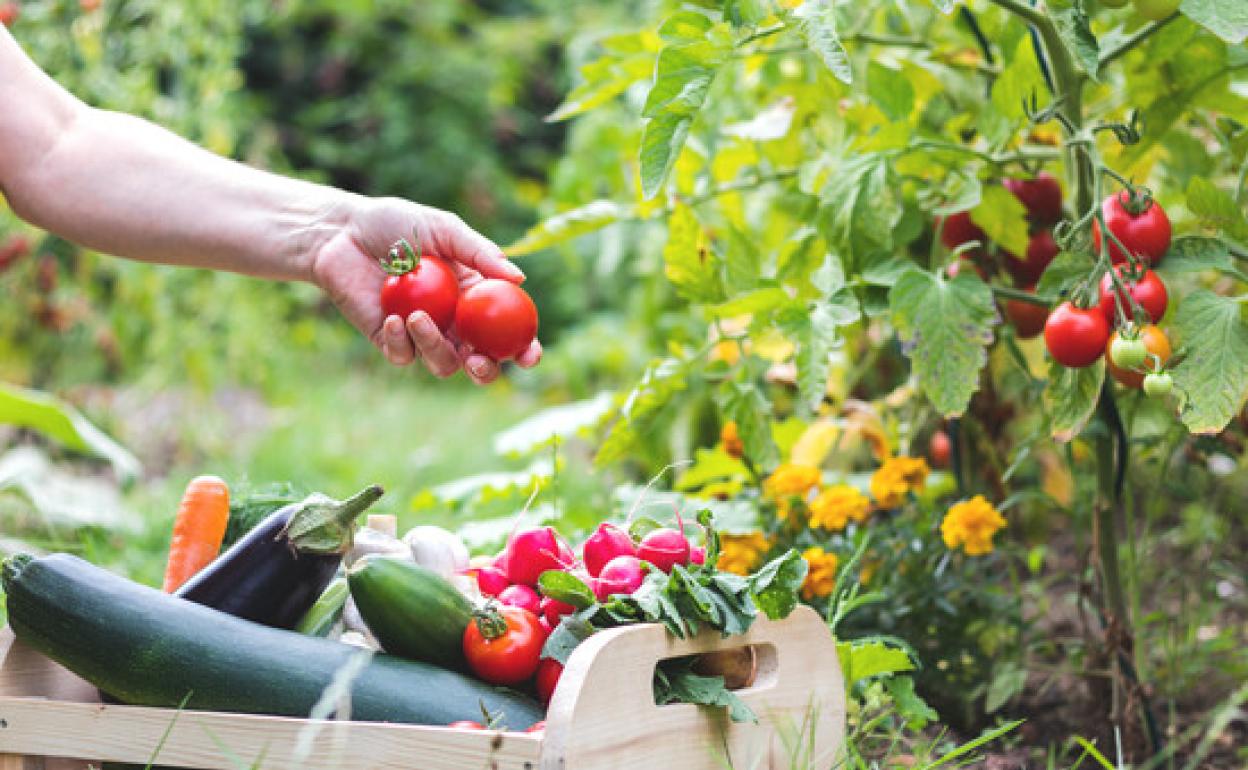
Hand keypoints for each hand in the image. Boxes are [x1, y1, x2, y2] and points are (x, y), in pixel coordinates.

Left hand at [310, 196, 541, 383]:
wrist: (343, 233)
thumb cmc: (396, 224)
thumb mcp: (444, 229)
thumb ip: (480, 253)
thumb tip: (520, 278)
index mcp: (474, 298)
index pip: (507, 331)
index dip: (524, 348)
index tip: (530, 354)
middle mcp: (453, 322)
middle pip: (480, 363)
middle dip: (486, 371)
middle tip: (477, 361)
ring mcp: (421, 334)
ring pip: (443, 364)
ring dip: (434, 347)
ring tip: (416, 317)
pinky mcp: (389, 340)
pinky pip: (404, 356)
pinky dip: (402, 342)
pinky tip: (395, 317)